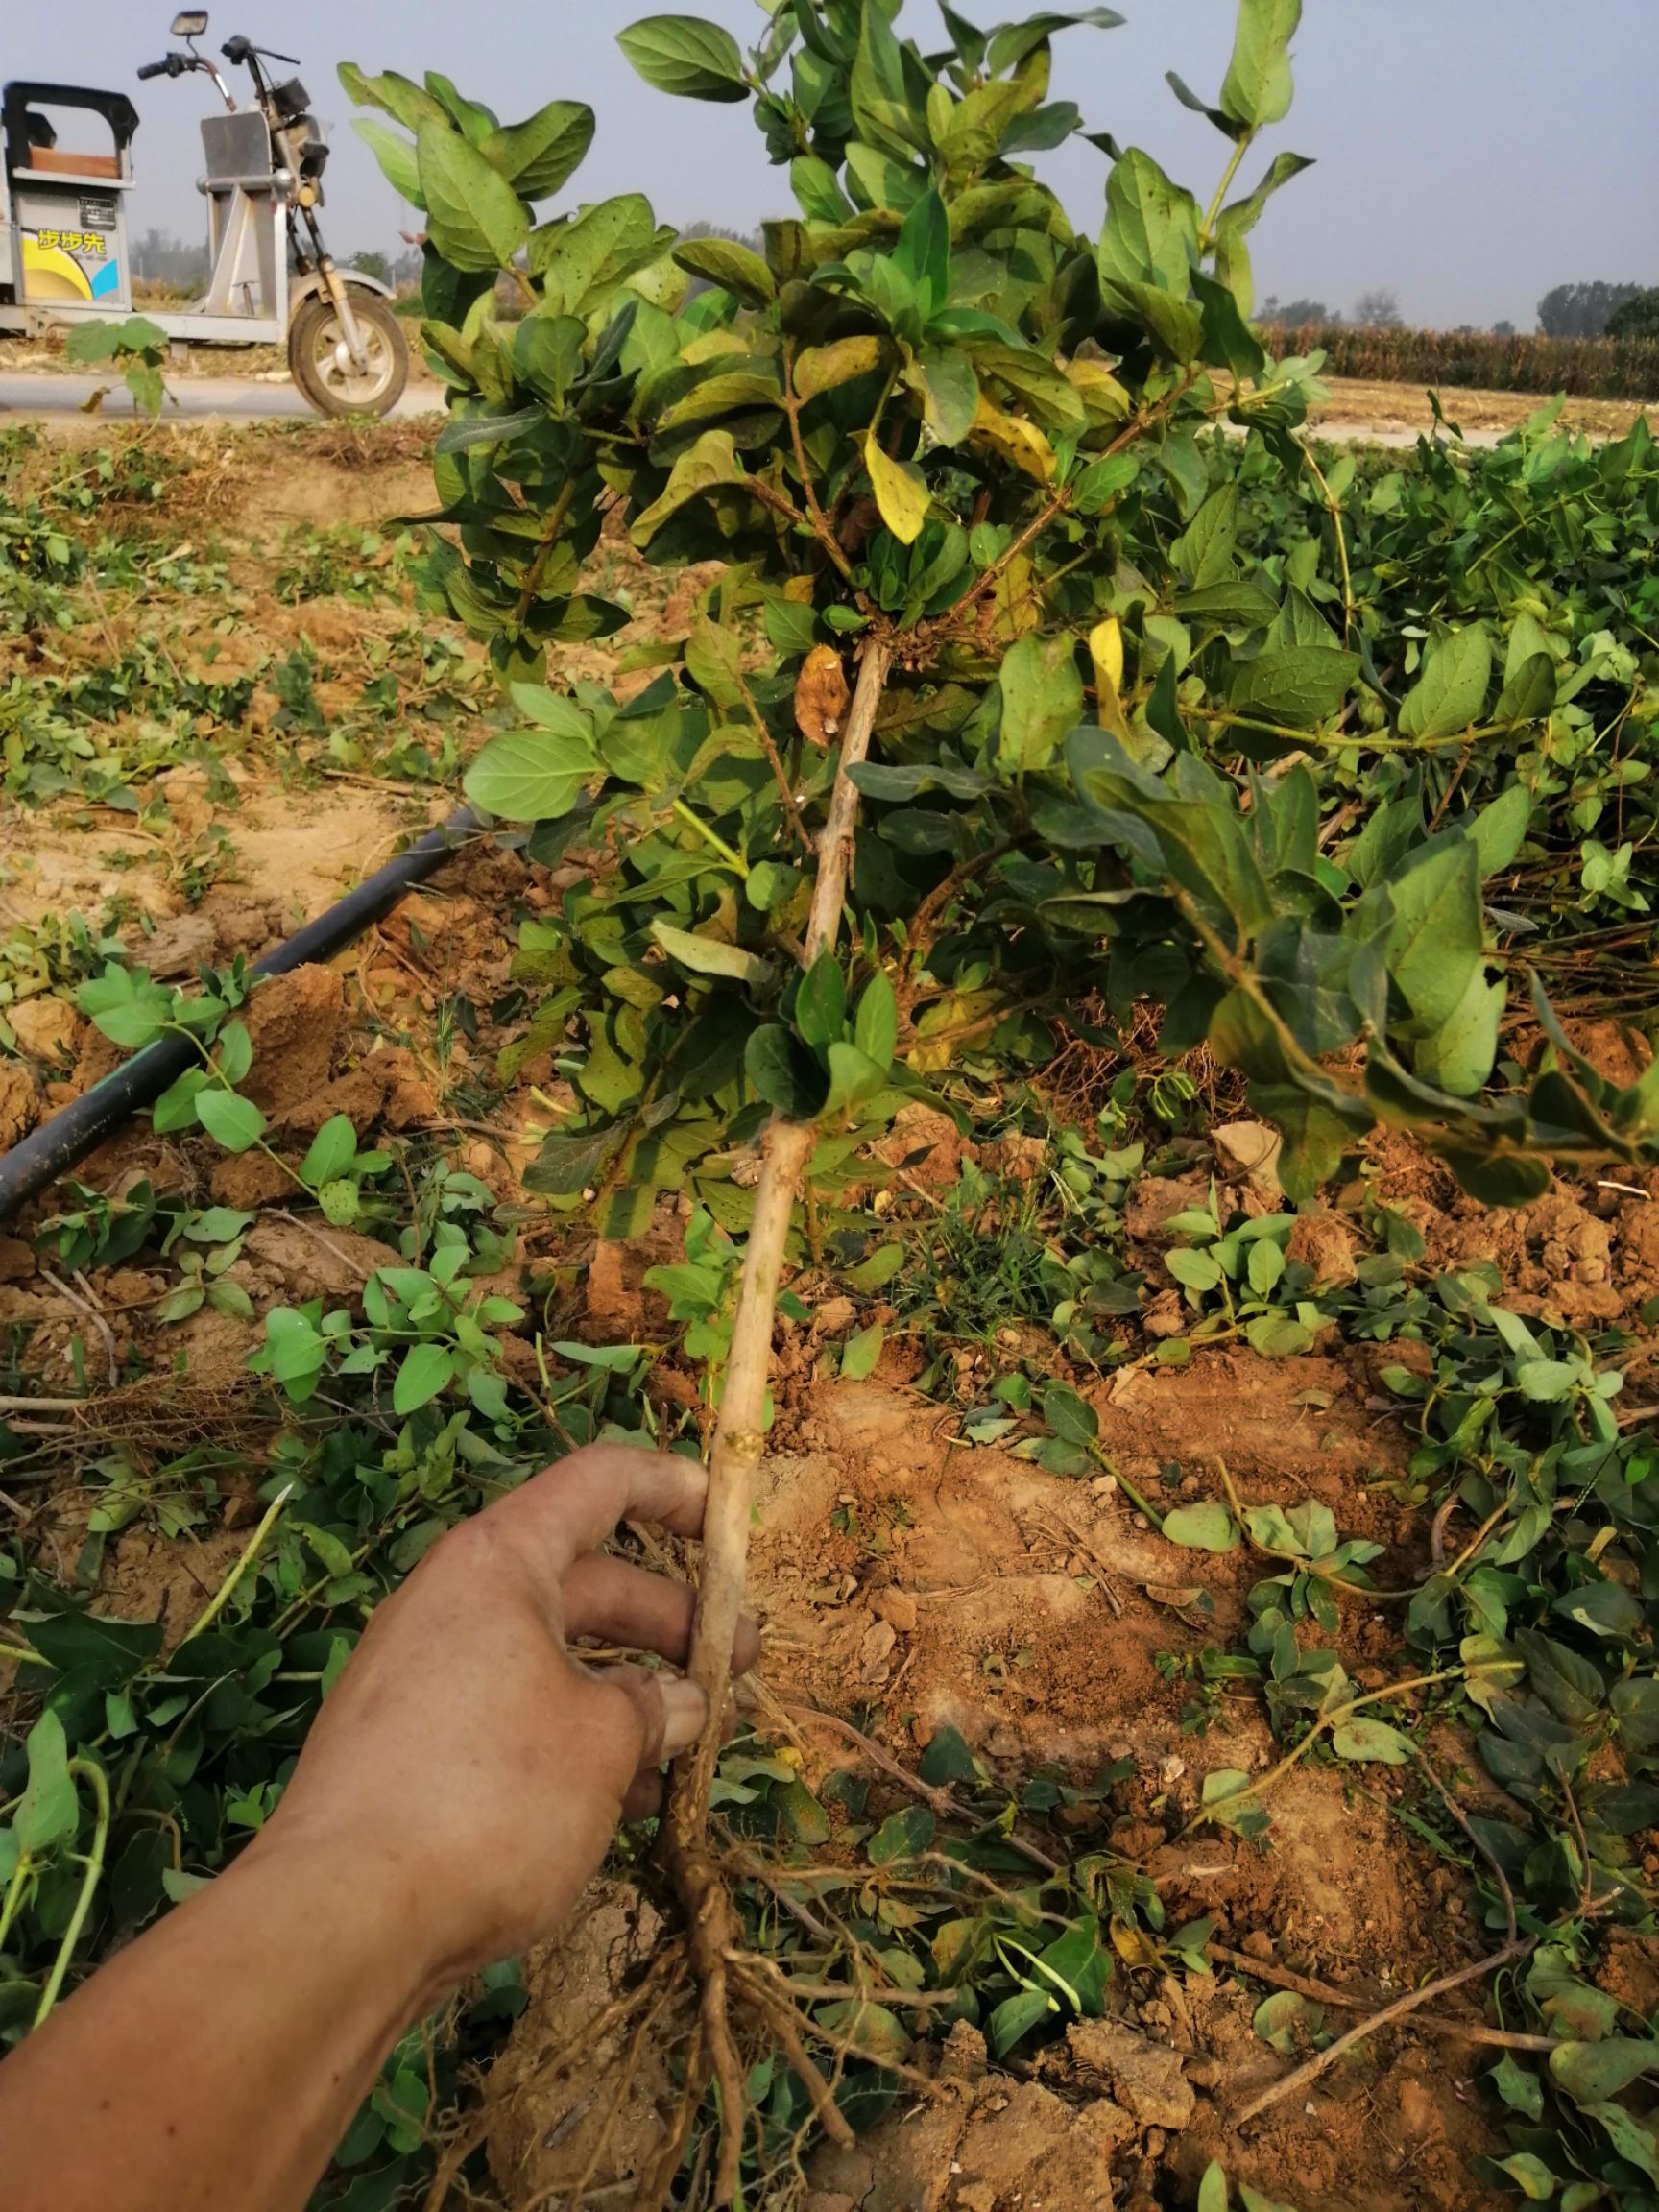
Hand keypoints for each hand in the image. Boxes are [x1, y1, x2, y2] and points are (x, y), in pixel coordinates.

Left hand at [259, 1443, 755, 2008]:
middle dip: (667, 1622)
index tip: (730, 1523)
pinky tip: (619, 1808)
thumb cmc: (488, 1800)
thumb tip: (677, 1705)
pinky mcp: (404, 1754)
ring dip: (625, 1696)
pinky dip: (570, 1743)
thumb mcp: (603, 1744)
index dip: (673, 1488)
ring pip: (549, 1662)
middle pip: (584, 1582)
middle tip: (737, 1670)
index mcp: (497, 1563)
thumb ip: (653, 1707)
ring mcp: (421, 1680)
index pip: (599, 1483)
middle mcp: (452, 1604)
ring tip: (687, 1753)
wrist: (340, 1922)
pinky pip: (509, 1719)